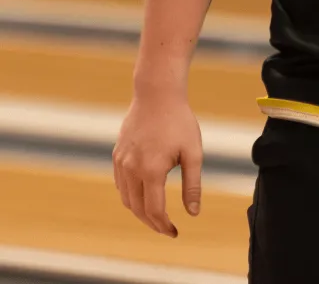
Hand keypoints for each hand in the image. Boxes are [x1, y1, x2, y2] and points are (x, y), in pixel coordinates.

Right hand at [113, 89, 202, 236]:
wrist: (157, 94)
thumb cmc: (179, 121)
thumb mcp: (193, 152)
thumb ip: (192, 184)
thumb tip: (193, 212)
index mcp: (151, 170)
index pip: (154, 210)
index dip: (163, 225)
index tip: (174, 232)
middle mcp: (131, 169)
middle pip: (137, 209)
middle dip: (152, 223)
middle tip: (166, 228)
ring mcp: (120, 162)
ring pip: (126, 198)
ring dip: (139, 211)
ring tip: (156, 215)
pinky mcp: (116, 154)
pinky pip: (120, 184)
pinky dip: (130, 195)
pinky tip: (144, 194)